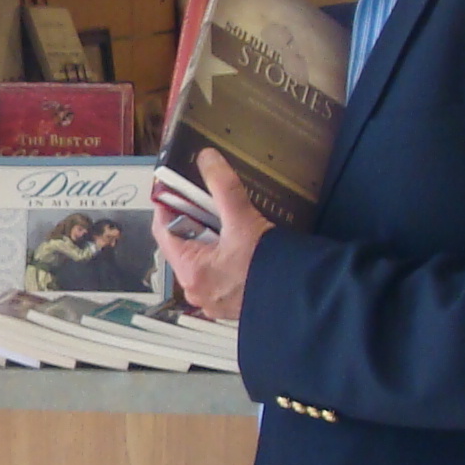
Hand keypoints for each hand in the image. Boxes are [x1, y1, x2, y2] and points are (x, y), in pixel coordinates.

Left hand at [157, 151, 267, 321]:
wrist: (301, 296)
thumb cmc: (271, 269)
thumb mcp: (243, 220)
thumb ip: (223, 186)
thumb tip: (208, 160)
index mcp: (191, 272)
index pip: (162, 231)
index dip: (168, 207)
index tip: (176, 191)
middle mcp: (196, 290)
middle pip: (182, 245)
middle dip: (195, 223)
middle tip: (211, 207)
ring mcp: (212, 300)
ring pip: (200, 259)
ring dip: (210, 240)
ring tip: (230, 226)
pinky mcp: (228, 304)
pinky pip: (215, 275)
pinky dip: (222, 258)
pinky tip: (241, 248)